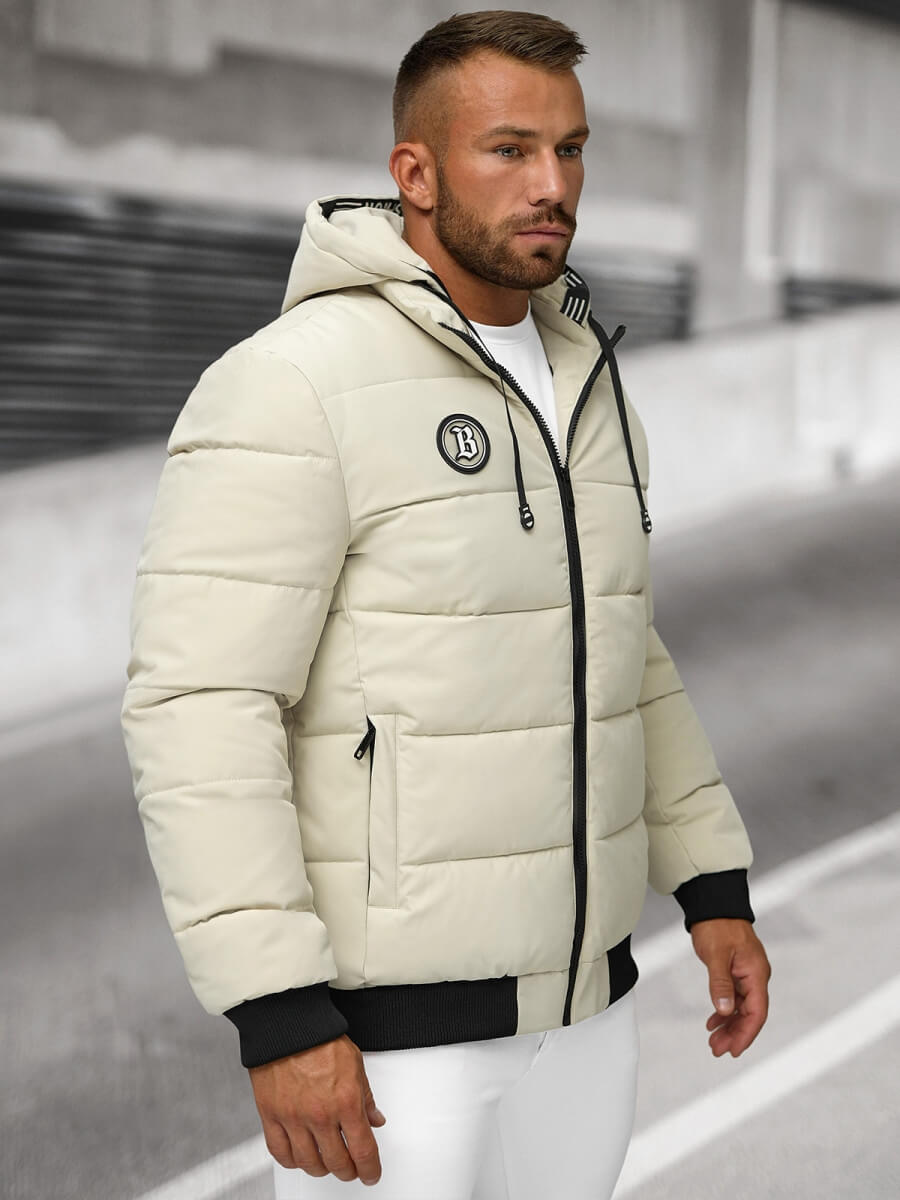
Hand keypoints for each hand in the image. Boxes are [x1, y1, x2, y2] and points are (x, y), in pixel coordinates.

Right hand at [248, 1033, 386, 1184]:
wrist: (288, 1024)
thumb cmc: (320, 1038)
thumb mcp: (355, 1064)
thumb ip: (366, 1097)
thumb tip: (375, 1120)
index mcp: (346, 1101)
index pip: (363, 1150)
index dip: (370, 1169)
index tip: (371, 1174)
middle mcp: (320, 1115)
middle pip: (337, 1163)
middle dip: (349, 1171)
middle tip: (351, 1169)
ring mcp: (293, 1118)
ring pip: (309, 1163)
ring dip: (322, 1168)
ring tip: (327, 1162)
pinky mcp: (271, 1116)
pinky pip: (280, 1152)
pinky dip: (292, 1160)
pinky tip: (300, 1155)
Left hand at [689, 918, 770, 1057]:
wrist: (714, 905)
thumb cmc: (717, 926)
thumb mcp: (716, 955)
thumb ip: (720, 983)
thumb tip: (725, 1011)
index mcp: (756, 974)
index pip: (757, 1012)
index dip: (746, 1034)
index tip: (734, 1050)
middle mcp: (755, 977)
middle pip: (749, 1014)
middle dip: (735, 1034)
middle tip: (716, 1050)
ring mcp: (746, 975)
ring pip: (741, 1009)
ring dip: (728, 1026)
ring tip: (713, 1042)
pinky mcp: (736, 973)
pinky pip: (734, 999)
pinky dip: (724, 1012)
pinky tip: (713, 1022)